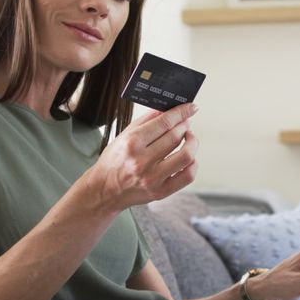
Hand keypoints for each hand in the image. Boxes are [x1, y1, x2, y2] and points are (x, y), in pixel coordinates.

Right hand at [81, 103, 199, 211]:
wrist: (105, 190)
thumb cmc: (114, 161)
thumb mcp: (124, 135)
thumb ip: (146, 120)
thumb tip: (167, 108)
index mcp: (132, 143)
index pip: (164, 122)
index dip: (181, 112)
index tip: (191, 107)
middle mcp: (142, 161)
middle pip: (176, 136)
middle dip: (185, 125)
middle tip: (186, 122)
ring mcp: (152, 178)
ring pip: (186, 155)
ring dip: (192, 142)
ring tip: (189, 137)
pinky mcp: (160, 192)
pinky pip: (187, 176)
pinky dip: (193, 163)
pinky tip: (189, 157)